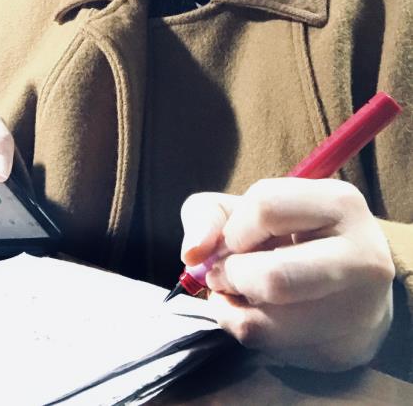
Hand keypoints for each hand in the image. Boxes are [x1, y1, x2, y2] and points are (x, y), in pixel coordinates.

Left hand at [181, 178, 394, 370]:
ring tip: (240, 295)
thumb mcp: (243, 208)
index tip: (235, 240)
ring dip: (235, 311)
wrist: (347, 282)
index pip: (265, 207)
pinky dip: (250, 333)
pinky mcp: (347, 349)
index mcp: (339, 203)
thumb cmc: (288, 234)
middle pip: (273, 278)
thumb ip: (207, 215)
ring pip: (268, 324)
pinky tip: (259, 316)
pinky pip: (275, 351)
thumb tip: (192, 254)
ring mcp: (360, 309)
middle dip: (232, 277)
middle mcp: (363, 257)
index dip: (236, 228)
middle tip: (224, 275)